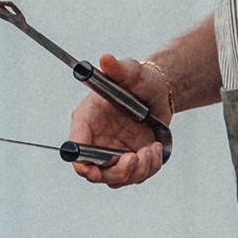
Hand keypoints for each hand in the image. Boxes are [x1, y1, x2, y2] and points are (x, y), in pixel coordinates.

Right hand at [65, 52, 171, 187]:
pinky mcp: (129, 160)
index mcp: (87, 120)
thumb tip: (105, 59)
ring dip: (137, 170)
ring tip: (151, 148)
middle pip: (95, 171)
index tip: (93, 171)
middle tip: (135, 158)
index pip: (77, 147)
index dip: (81, 162)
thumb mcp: (132, 71)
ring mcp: (112, 152)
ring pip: (117, 178)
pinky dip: (149, 168)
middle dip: (116, 171)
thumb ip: (118, 68)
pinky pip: (136, 176)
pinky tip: (155, 148)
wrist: (160, 91)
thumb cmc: (140, 79)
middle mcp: (96, 139)